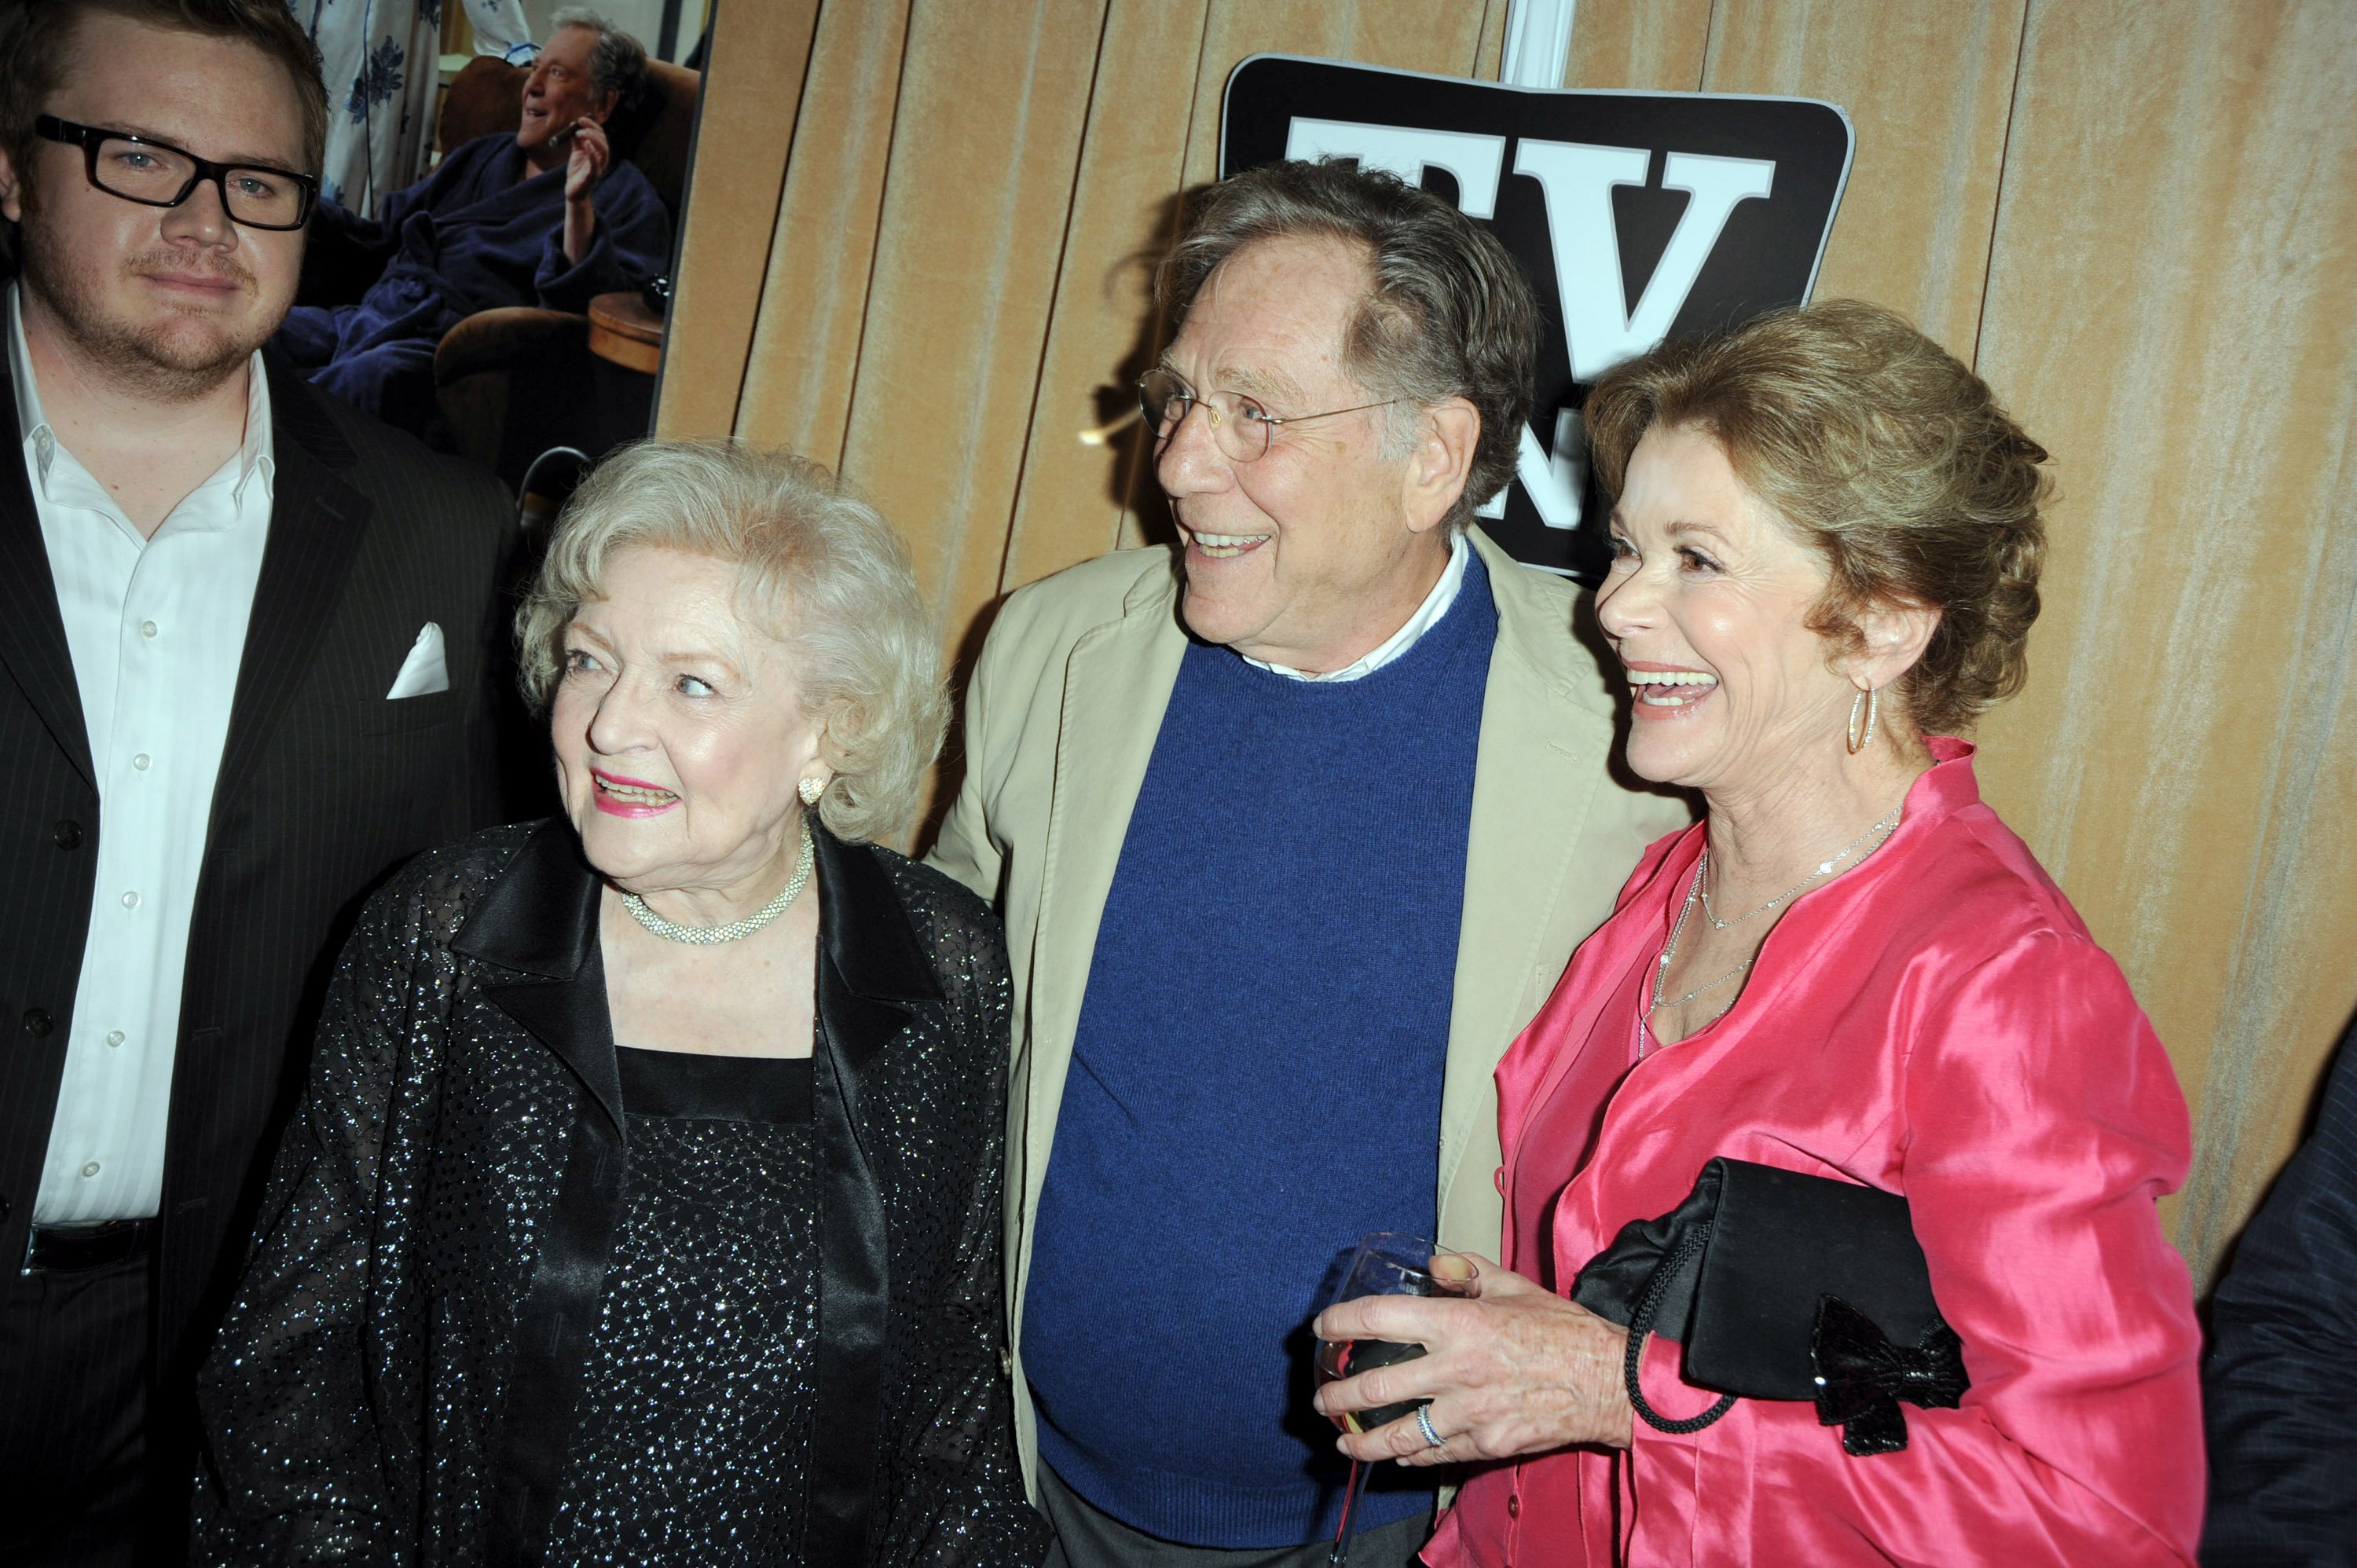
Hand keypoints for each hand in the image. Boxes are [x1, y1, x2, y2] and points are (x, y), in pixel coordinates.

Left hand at [563, 117, 609, 203]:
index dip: (592, 126)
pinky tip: (586, 144)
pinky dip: (592, 153)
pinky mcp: (592, 177)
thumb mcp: (576, 152)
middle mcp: (602, 159)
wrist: (573, 190)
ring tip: (581, 133)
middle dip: (593, 130)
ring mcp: (599, 168)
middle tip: (580, 125)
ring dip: (594, 139)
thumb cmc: (577, 171)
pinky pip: (595, 165)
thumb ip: (576, 140)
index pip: (600, 135)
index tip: (581, 119)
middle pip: (604, 141)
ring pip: (604, 151)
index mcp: (599, 152)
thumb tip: (573, 124)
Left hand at [1311, 1253, 1634, 1466]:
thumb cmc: (1561, 1330)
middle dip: (1335, 1396)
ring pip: (1397, 1435)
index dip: (1341, 1323)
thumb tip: (1432, 1264)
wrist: (1607, 1381)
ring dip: (1360, 1442)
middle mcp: (1456, 1370)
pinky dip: (1409, 1455)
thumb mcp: (1513, 1285)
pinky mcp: (1484, 1445)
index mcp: (1459, 1323)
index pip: (1379, 1319)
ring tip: (1340, 1440)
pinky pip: (1434, 1453)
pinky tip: (1395, 1453)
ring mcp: (1468, 1414)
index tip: (1323, 1329)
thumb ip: (1466, 1270)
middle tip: (1321, 1397)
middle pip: (1374, 1388)